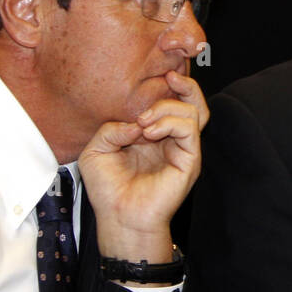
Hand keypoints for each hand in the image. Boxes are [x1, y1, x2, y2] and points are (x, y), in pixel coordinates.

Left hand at [78, 71, 208, 265]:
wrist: (119, 218)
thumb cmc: (109, 189)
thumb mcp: (96, 149)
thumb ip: (111, 127)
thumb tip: (136, 121)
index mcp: (153, 133)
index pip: (172, 100)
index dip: (171, 84)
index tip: (158, 74)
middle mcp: (171, 138)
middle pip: (193, 101)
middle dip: (183, 83)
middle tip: (166, 78)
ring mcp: (183, 149)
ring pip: (194, 111)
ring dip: (167, 107)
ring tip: (144, 120)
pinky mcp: (189, 160)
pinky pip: (190, 129)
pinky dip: (170, 123)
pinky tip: (149, 132)